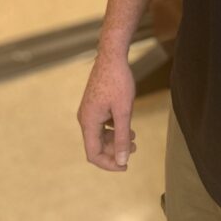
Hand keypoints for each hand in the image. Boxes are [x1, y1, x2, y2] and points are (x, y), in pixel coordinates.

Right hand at [77, 52, 137, 170]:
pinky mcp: (94, 104)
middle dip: (115, 150)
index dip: (109, 164)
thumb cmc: (118, 81)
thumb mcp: (124, 111)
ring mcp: (89, 111)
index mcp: (88, 122)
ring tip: (134, 139)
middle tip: (135, 149)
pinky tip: (128, 126)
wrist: (112, 55)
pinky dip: (114, 128)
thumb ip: (122, 137)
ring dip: (116, 139)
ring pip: (100, 134)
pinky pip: (102, 124)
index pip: (93, 154)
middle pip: (96, 145)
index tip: (126, 166)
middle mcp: (85, 118)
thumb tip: (123, 160)